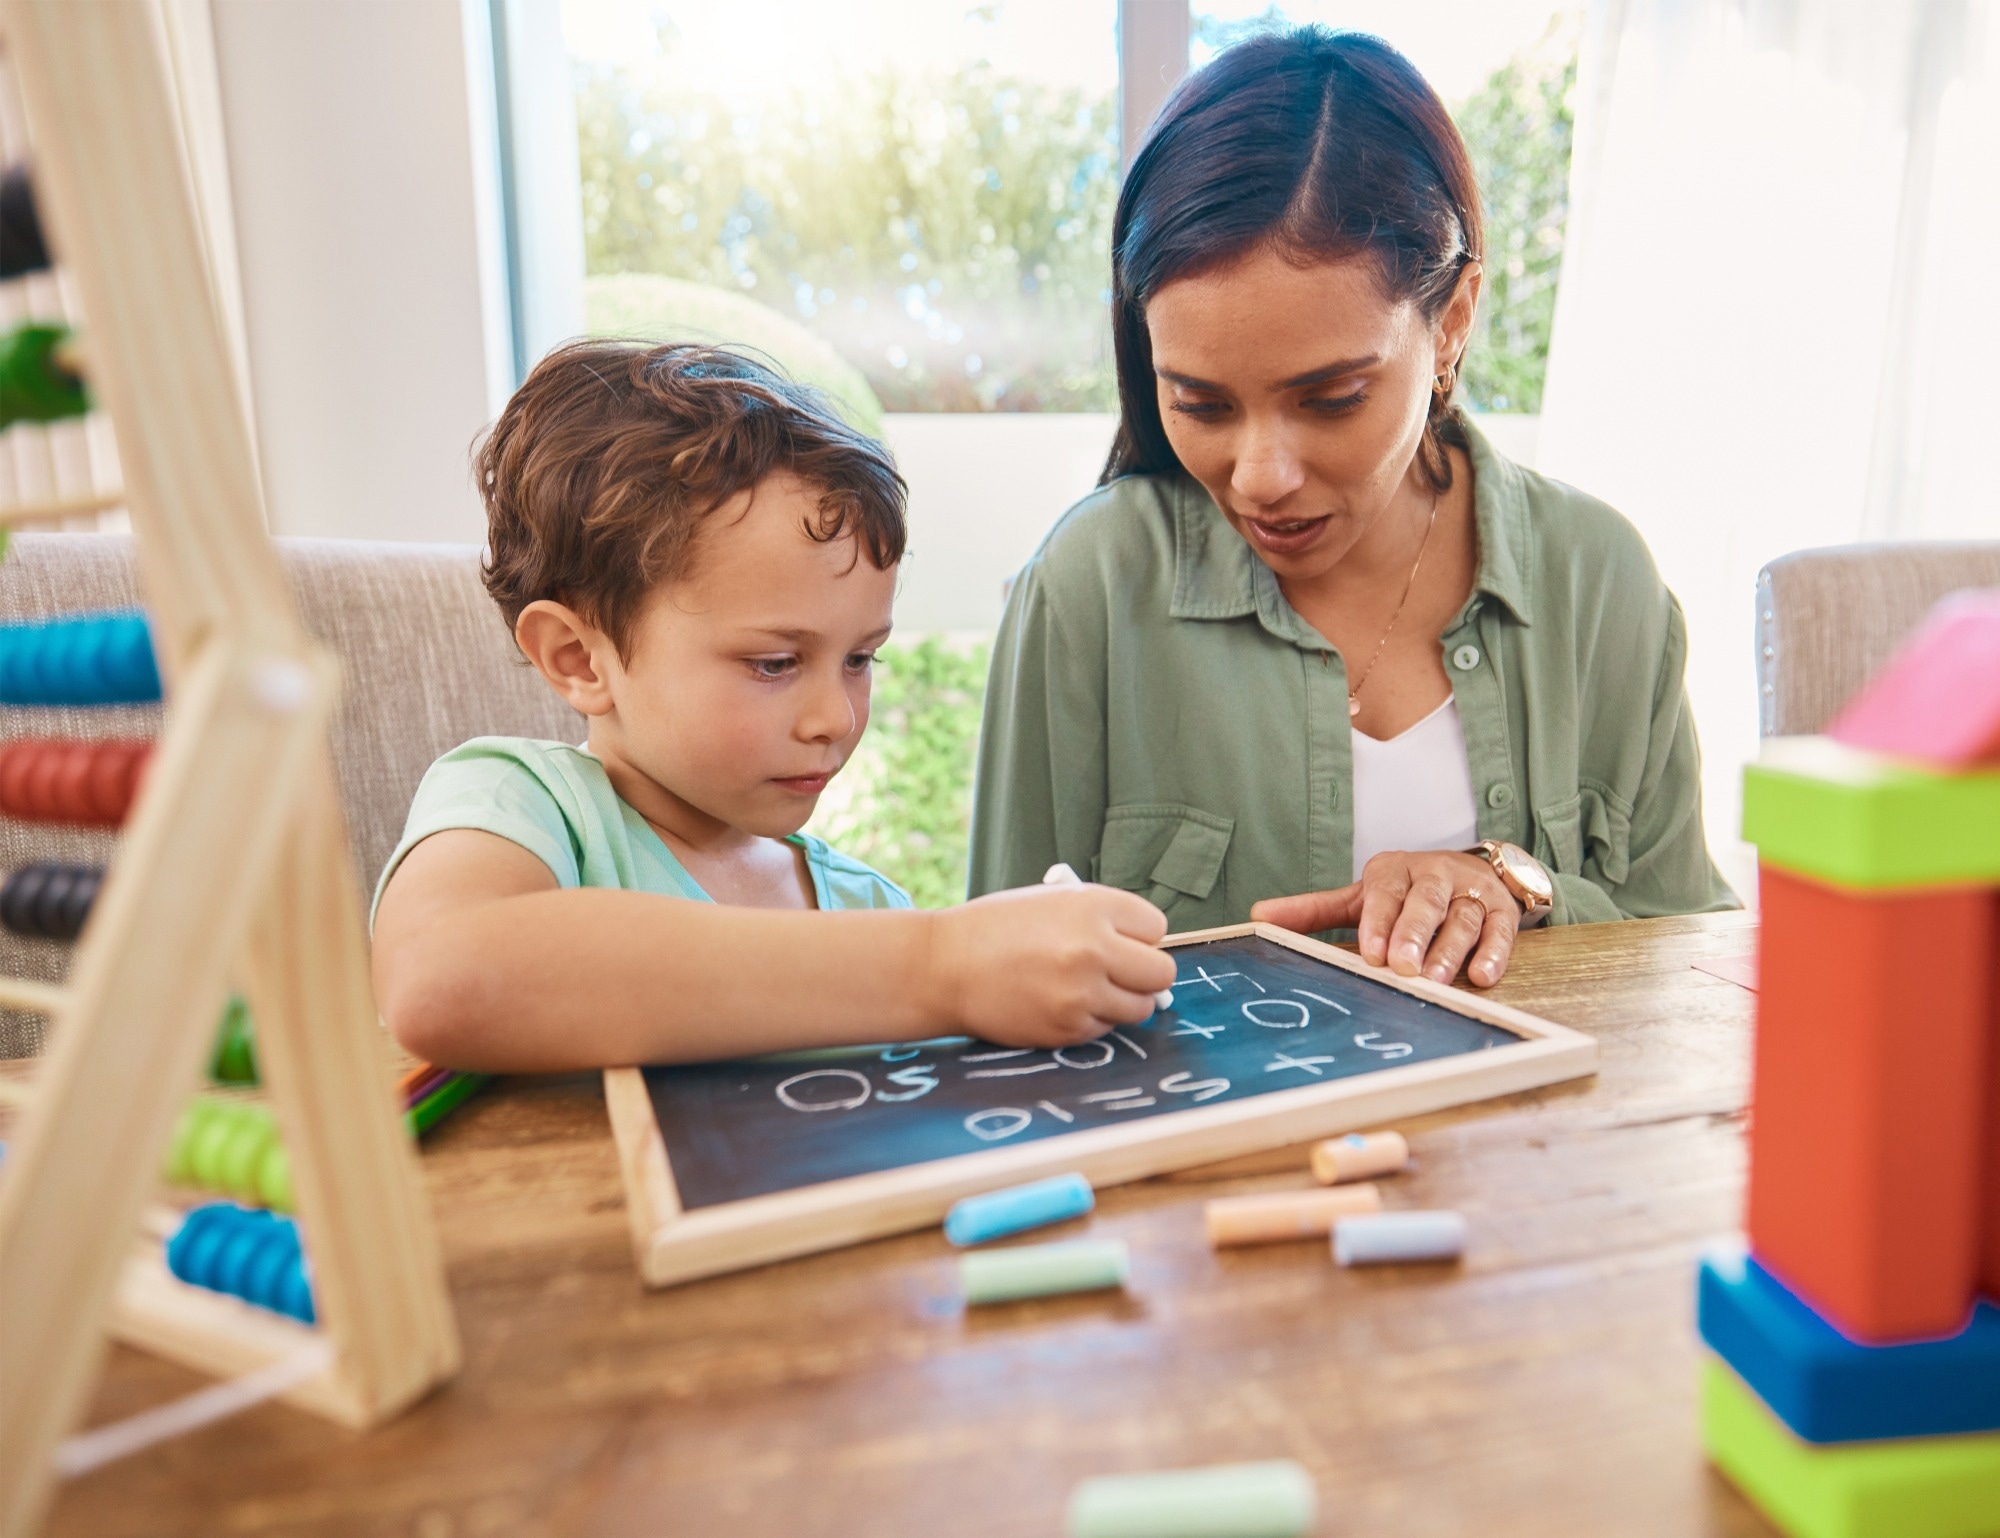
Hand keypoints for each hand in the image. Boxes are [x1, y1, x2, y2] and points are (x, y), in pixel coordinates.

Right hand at [931, 883, 1176, 1047]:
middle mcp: (1094, 948)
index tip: (1121, 940)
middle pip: (1161, 972)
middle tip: (1120, 972)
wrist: (944, 967)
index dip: (1139, 935)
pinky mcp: (1068, 1027)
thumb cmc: (996, 929)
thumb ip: (1101, 919)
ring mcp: (1083, 992)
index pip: (1156, 926)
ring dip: (1122, 1000)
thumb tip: (1147, 950)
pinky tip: (1060, 1002)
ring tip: (1087, 987)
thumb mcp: (1052, 901)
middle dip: (1145, 973)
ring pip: (1140, 1006)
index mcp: (1091, 906)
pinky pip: (1106, 1028)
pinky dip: (1091, 1019)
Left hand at [1250, 850, 1520, 986]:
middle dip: (1414, 933)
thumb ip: (1314, 911)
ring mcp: (1470, 890)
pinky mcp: (1502, 908)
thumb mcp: (1360, 897)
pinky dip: (1494, 951)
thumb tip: (1257, 917)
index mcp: (1394, 870)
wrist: (1469, 869)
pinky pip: (1501, 929)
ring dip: (1450, 949)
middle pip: (1426, 901)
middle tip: (1403, 967)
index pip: (1386, 892)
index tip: (1372, 953)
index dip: (1379, 921)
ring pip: (1462, 917)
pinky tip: (1482, 975)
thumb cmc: (1404, 892)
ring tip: (1436, 980)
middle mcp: (1434, 875)